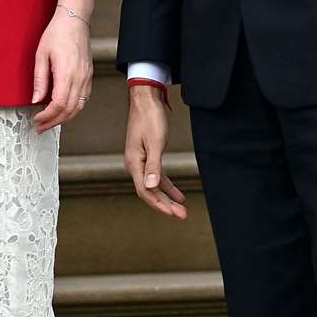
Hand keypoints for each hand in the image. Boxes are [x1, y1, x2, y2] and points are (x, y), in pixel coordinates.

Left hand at [31, 7, 92, 130]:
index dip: (47, 116)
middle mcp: (79, 79)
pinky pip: (84, 99)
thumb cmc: (57, 34)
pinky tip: (63, 110)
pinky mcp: (88, 76)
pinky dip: (73, 109)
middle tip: (41, 127)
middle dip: (54, 122)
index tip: (37, 119)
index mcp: (66, 74)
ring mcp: (86, 78)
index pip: (58, 104)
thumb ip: (39, 80)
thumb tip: (35, 99)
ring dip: (64, 118)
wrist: (74, 21)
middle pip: (69, 110)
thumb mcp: (41, 56)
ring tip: (50, 122)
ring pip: (78, 107)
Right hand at [124, 86, 186, 219]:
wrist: (145, 100)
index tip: (174, 214)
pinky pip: (156, 175)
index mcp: (134, 162)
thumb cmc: (150, 119)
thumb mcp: (155, 143)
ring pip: (153, 185)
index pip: (145, 191)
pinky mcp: (147, 155)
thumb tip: (151, 187)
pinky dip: (167, 185)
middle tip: (182, 216)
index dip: (159, 205)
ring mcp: (140, 160)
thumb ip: (153, 167)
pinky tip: (177, 194)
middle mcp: (134, 164)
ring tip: (181, 209)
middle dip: (165, 205)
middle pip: (149, 191)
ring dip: (167, 197)